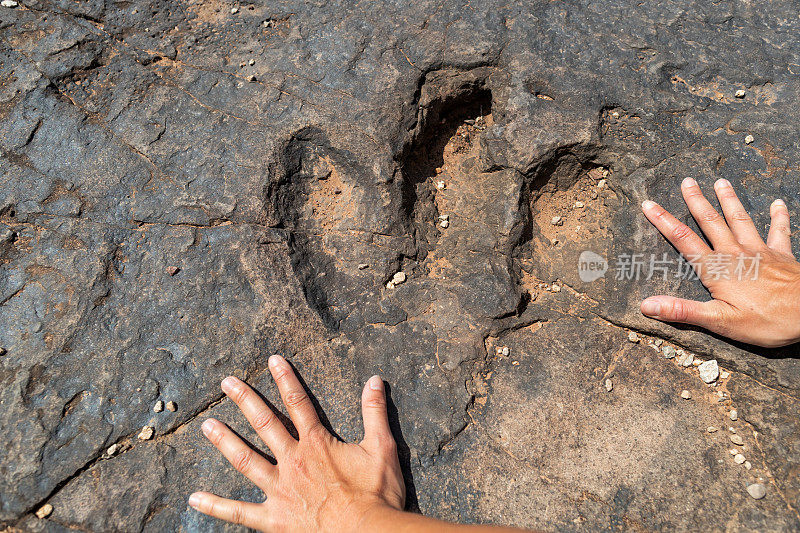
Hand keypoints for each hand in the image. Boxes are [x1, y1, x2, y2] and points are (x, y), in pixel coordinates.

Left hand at [189, 355, 404, 531]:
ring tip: (207, 426)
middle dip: (245, 400)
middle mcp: (293, 461)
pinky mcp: (274, 519)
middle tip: (226, 382)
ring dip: (225, 441)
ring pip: (246, 460)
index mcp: (317, 443)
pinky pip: (240, 512)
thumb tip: (375, 380)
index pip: (299, 402)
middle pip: (265, 424)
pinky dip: (216, 506)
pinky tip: (195, 499)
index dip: (286, 379)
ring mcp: (280, 490)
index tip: (273, 360)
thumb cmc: (376, 495)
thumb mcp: (382, 448)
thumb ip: (375, 412)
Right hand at [640, 178, 799, 347]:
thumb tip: (647, 305)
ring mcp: (760, 251)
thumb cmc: (767, 320)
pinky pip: (779, 231)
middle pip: (711, 222)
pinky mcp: (782, 255)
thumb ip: (682, 311)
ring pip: (740, 220)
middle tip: (687, 181)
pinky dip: (778, 216)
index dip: (664, 221)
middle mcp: (735, 254)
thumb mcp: (720, 321)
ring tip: (720, 182)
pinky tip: (778, 203)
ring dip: (729, 200)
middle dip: (696, 201)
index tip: (649, 204)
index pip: (683, 240)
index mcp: (716, 269)